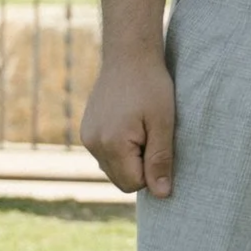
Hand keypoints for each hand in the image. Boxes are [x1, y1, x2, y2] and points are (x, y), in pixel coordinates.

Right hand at [82, 51, 175, 195]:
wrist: (129, 54)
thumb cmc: (151, 85)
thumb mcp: (163, 122)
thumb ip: (160, 160)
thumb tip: (162, 195)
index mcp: (112, 144)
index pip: (133, 184)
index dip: (152, 171)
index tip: (159, 143)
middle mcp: (93, 144)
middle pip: (121, 180)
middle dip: (139, 166)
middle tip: (151, 134)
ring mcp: (87, 137)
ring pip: (113, 168)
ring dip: (130, 157)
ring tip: (141, 126)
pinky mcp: (87, 130)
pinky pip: (105, 154)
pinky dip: (119, 147)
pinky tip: (130, 123)